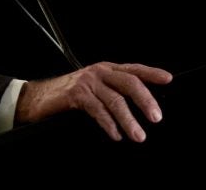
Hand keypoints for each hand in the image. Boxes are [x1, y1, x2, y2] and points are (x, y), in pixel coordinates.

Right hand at [14, 62, 172, 141]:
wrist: (37, 98)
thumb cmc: (68, 95)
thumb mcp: (94, 88)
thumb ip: (113, 92)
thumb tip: (140, 109)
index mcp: (106, 69)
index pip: (133, 69)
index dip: (151, 73)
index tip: (169, 79)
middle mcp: (98, 72)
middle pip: (129, 82)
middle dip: (145, 100)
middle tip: (156, 118)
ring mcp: (87, 82)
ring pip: (115, 100)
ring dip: (129, 120)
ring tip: (139, 136)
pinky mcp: (76, 95)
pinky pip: (98, 110)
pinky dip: (109, 124)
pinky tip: (116, 135)